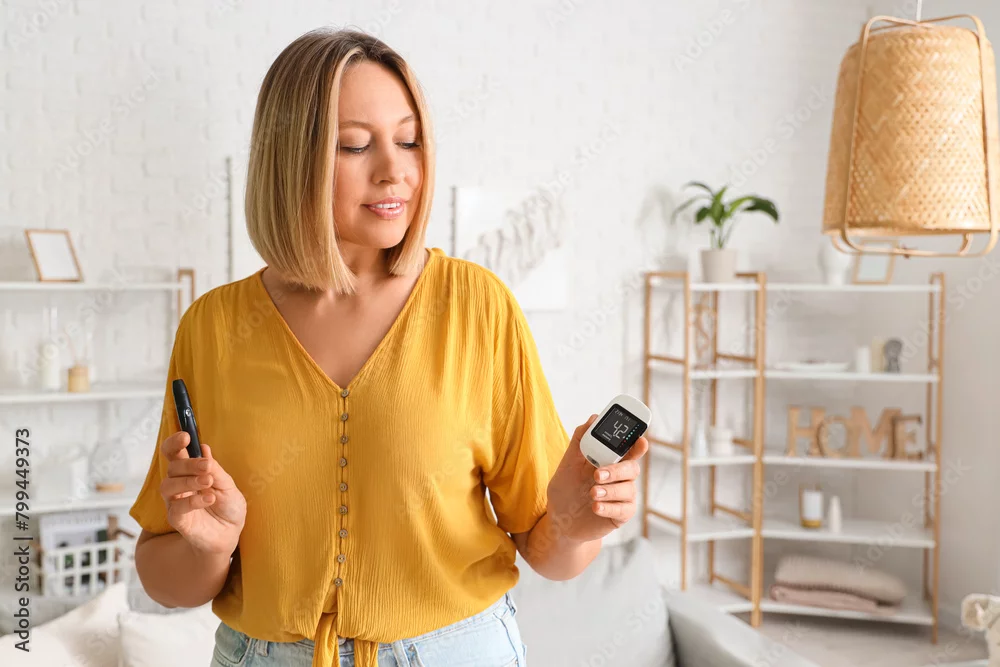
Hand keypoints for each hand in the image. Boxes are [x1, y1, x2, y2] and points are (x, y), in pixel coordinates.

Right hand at [158, 431, 245, 557]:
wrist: (230, 533)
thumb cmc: (228, 506)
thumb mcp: (228, 485)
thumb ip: (215, 469)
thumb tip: (204, 448)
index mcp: (190, 471)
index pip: (174, 453)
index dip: (175, 442)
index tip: (185, 436)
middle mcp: (179, 484)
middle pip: (172, 467)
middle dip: (189, 464)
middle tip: (207, 466)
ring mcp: (176, 501)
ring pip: (168, 485)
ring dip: (188, 480)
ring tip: (208, 482)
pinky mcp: (177, 519)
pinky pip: (177, 507)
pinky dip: (192, 501)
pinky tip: (209, 498)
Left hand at [545, 414, 648, 543]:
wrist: (559, 521)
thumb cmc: (566, 490)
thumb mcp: (568, 464)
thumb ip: (580, 441)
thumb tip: (593, 418)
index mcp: (610, 461)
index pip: (629, 449)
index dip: (638, 444)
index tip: (640, 440)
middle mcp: (619, 477)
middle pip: (632, 468)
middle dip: (617, 470)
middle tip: (597, 474)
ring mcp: (621, 497)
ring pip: (628, 489)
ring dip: (610, 490)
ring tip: (591, 494)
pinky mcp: (620, 515)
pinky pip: (624, 509)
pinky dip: (610, 507)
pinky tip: (595, 507)